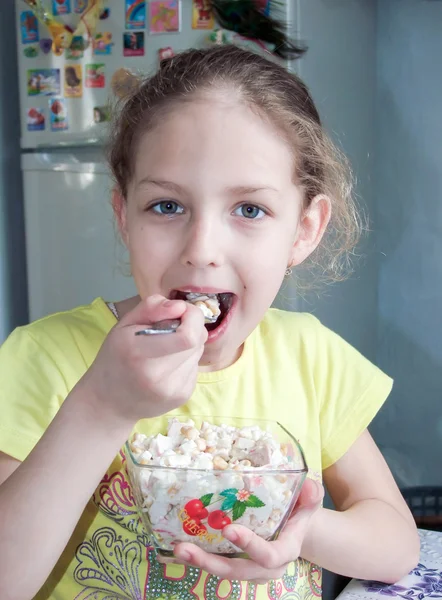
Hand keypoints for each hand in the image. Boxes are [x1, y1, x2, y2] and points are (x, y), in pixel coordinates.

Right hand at [78, 294, 206, 424]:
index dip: (191, 317)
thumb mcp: (123, 325)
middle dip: (191, 326)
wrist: (108, 403)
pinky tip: (168, 365)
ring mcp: (172, 389)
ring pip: (199, 352)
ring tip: (167, 349)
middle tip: (173, 328)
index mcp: (138, 352)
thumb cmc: (115, 357)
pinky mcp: (182, 397)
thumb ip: (151, 307)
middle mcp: (157, 375)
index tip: (179, 312)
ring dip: (188, 344)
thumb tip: (180, 306)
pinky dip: (186, 360)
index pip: (187, 336)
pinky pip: (195, 367)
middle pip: (197, 340)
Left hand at [158, 478, 323, 584]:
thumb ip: (309, 495)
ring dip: (200, 562)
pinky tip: (180, 546)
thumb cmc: (300, 510)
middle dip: (212, 563)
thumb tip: (309, 487)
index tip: (229, 530)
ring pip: (224, 572)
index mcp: (286, 550)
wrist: (296, 525)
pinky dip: (200, 557)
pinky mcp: (237, 563)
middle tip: (187, 548)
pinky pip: (218, 564)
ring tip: (178, 549)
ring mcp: (250, 568)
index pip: (269, 556)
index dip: (250, 546)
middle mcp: (267, 567)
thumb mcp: (308, 501)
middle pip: (239, 571)